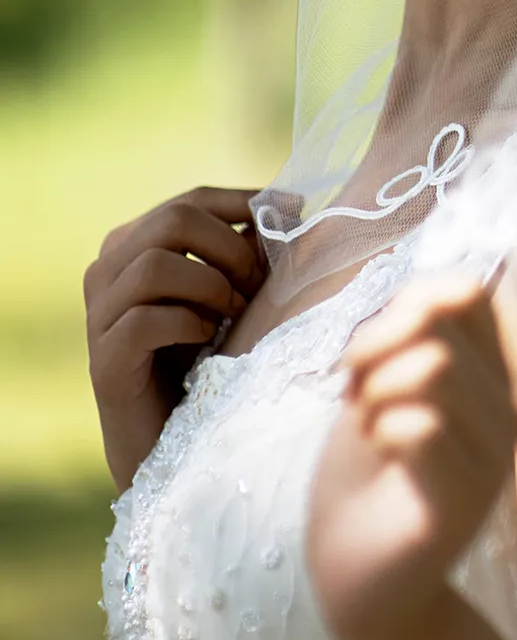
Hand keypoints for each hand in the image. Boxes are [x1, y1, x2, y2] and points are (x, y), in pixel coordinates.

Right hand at [85, 187, 264, 490]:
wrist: (172, 439)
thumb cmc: (208, 359)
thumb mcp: (233, 295)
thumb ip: (246, 253)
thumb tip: (286, 208)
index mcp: (136, 245)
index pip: (191, 201)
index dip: (243, 201)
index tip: (292, 210)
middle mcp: (108, 271)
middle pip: (173, 220)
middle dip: (231, 247)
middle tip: (258, 283)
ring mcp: (100, 315)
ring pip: (154, 265)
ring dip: (212, 286)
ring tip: (234, 313)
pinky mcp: (105, 360)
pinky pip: (146, 320)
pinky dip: (190, 323)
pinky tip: (208, 339)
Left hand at [307, 274, 516, 639]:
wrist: (351, 570)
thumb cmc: (366, 468)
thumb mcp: (377, 379)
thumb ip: (408, 329)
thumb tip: (445, 289)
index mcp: (492, 372)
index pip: (466, 292)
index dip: (405, 307)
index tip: (368, 355)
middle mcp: (508, 408)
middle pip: (438, 330)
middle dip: (372, 354)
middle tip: (358, 403)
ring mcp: (493, 457)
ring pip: (433, 370)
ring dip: (374, 395)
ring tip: (370, 430)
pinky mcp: (463, 501)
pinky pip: (423, 428)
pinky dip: (381, 430)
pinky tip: (382, 458)